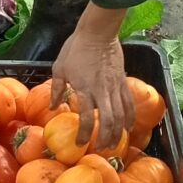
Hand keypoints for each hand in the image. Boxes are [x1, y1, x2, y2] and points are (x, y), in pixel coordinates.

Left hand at [50, 5, 134, 145]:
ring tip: (114, 144)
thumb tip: (53, 108)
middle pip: (108, 121)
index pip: (87, 117)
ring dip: (118, 132)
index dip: (85, 134)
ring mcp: (114, 87)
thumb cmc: (75, 48)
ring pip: (120, 115)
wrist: (98, 33)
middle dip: (105, 138)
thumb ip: (56, 89)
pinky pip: (129, 103)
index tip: (80, 144)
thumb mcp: (59, 68)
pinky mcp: (123, 82)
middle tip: (101, 149)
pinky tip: (128, 127)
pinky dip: (130, 117)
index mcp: (84, 89)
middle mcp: (102, 91)